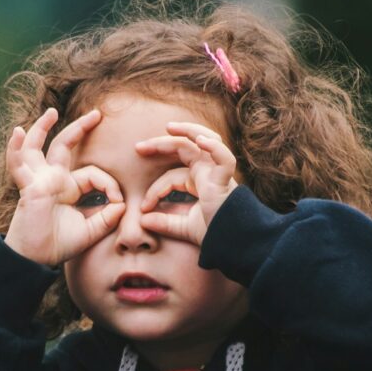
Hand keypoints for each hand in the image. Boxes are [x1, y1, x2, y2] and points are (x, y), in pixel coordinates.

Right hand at [3, 107, 125, 265]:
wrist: (36, 259)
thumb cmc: (58, 245)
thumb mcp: (90, 231)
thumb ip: (107, 218)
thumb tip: (122, 205)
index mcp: (68, 188)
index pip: (92, 174)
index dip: (109, 185)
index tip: (119, 202)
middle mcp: (52, 180)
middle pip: (64, 146)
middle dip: (80, 129)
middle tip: (97, 114)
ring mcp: (38, 181)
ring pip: (37, 148)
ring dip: (42, 128)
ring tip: (51, 112)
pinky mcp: (28, 187)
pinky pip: (19, 165)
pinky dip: (16, 149)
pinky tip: (17, 133)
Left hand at [135, 121, 238, 245]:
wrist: (233, 242)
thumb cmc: (215, 233)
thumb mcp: (184, 227)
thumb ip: (165, 223)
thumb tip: (142, 221)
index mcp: (199, 181)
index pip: (171, 176)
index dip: (155, 190)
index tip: (143, 208)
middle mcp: (208, 172)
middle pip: (183, 149)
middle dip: (161, 144)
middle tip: (138, 148)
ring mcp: (218, 172)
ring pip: (204, 140)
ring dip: (187, 131)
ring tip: (169, 127)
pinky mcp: (225, 179)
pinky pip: (224, 157)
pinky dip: (214, 147)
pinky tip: (200, 140)